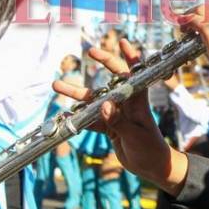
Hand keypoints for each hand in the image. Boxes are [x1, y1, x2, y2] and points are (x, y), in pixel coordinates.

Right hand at [52, 38, 188, 195]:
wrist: (152, 167)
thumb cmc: (150, 148)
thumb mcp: (135, 135)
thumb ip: (118, 121)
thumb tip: (104, 105)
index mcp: (138, 101)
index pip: (135, 73)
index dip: (130, 56)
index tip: (122, 41)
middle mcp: (126, 103)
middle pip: (113, 78)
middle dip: (103, 62)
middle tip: (89, 50)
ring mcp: (117, 114)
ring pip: (94, 100)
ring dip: (77, 93)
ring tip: (56, 84)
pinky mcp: (110, 127)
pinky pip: (91, 119)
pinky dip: (78, 117)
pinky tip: (64, 114)